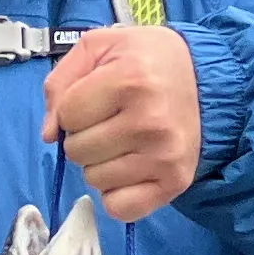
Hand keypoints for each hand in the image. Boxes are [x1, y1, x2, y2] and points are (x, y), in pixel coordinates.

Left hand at [42, 25, 202, 224]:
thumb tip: (48, 134)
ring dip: (100, 163)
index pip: (67, 115)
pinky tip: (132, 167)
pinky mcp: (175, 181)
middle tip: (113, 119)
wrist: (205, 77)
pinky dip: (117, 192)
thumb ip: (61, 81)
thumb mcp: (100, 47)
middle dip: (85, 135)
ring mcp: (165, 155)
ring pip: (94, 180)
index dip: (73, 107)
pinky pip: (119, 207)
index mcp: (131, 79)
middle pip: (77, 151)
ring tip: (126, 139)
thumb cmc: (145, 60)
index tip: (98, 97)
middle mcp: (150, 120)